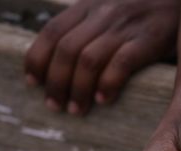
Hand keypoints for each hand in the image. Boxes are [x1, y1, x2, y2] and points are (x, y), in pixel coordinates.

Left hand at [24, 0, 179, 114]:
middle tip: (55, 106)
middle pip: (66, 50)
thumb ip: (88, 27)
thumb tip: (62, 63)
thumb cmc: (145, 10)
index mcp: (89, 5)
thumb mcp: (110, 8)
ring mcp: (125, 26)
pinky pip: (121, 63)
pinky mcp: (148, 39)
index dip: (37, 59)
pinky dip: (108, 83)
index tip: (32, 83)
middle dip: (55, 82)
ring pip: (88, 59)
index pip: (52, 31)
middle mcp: (103, 13)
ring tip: (76, 110)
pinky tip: (104, 100)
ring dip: (78, 89)